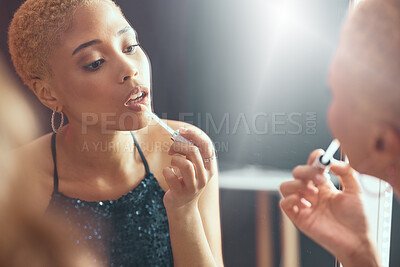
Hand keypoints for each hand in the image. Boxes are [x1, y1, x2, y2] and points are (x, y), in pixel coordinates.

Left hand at [162, 127, 216, 210]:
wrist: (182, 206)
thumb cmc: (186, 181)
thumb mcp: (193, 166)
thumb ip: (191, 152)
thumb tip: (181, 133)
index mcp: (209, 167)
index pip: (207, 145)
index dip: (194, 134)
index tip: (182, 131)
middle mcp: (204, 177)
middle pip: (194, 152)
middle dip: (179, 145)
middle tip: (172, 148)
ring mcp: (193, 186)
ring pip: (186, 164)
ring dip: (175, 158)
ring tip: (172, 163)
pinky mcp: (180, 193)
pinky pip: (170, 176)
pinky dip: (166, 170)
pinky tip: (167, 172)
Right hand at [280, 149, 379, 265]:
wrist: (357, 241)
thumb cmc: (358, 219)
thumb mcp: (356, 190)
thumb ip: (346, 172)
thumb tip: (332, 161)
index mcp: (324, 185)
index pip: (311, 165)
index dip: (313, 159)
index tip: (321, 159)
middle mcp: (312, 193)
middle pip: (297, 172)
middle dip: (307, 171)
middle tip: (320, 179)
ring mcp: (304, 205)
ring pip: (285, 186)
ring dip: (296, 185)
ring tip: (312, 192)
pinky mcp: (298, 217)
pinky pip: (284, 204)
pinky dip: (291, 200)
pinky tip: (306, 205)